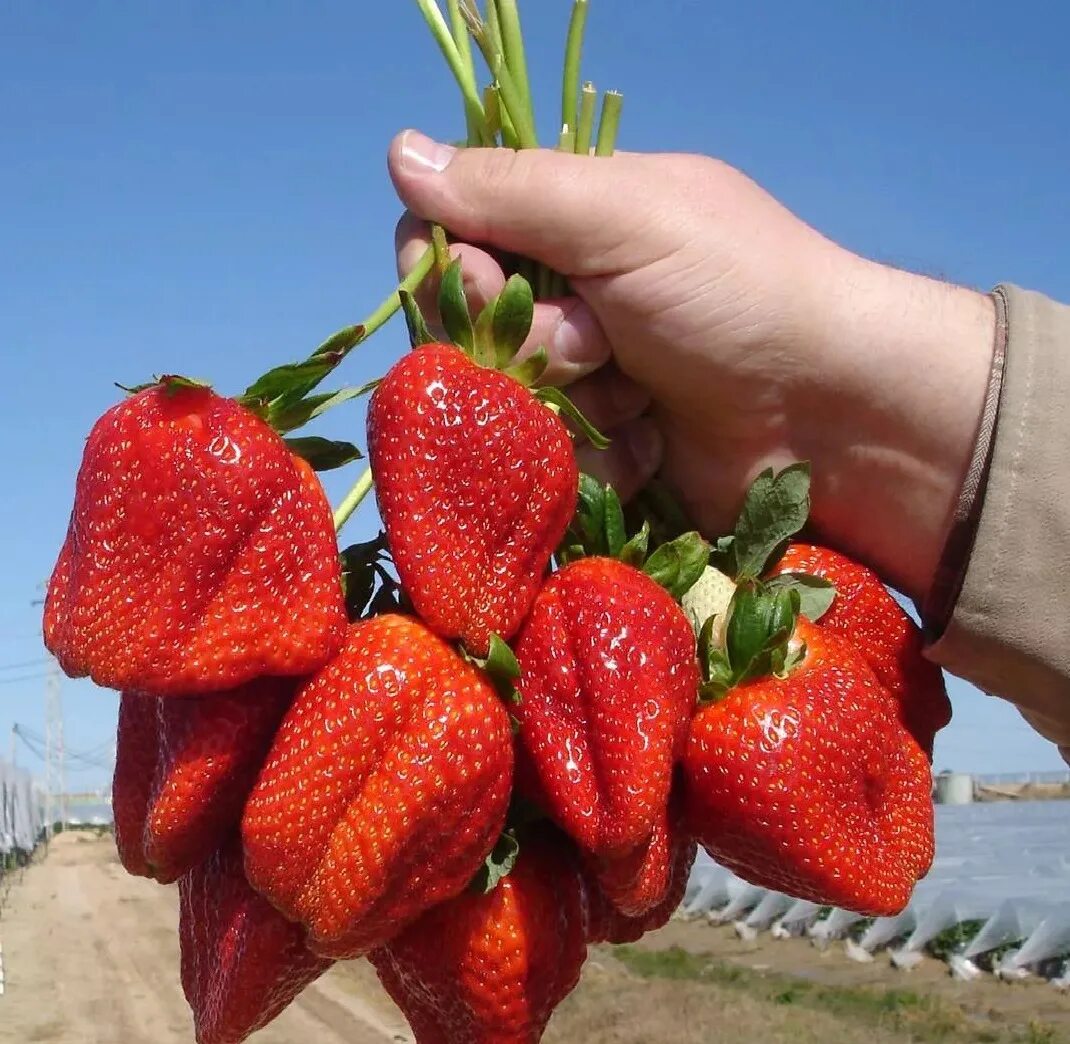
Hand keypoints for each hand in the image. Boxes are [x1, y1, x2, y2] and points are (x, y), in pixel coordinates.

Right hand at [388, 130, 994, 603]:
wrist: (835, 415)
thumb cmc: (737, 294)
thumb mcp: (626, 217)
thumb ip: (512, 190)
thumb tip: (398, 152)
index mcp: (572, 222)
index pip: (451, 235)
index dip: (456, 269)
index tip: (498, 286)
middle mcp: (571, 296)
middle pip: (470, 327)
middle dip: (529, 343)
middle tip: (599, 341)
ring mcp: (588, 376)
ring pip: (506, 402)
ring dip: (573, 402)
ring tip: (643, 394)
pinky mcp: (606, 447)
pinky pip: (551, 460)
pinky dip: (599, 454)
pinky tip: (653, 441)